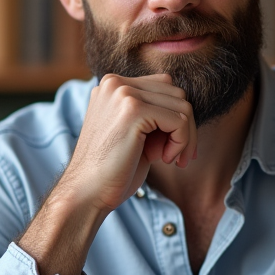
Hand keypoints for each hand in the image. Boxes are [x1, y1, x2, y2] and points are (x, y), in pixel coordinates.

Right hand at [58, 73, 196, 216]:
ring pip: (182, 106)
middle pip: (176, 93)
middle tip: (179, 156)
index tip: (175, 146)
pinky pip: (179, 120)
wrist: (87, 192)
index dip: (176, 117)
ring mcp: (123, 93)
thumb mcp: (135, 134)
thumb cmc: (113, 170)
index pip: (163, 86)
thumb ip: (155, 116)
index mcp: (112, 85)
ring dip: (186, 137)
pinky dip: (182, 142)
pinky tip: (165, 159)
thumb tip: (187, 112)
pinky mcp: (133, 110)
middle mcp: (115, 83)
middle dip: (186, 127)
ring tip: (170, 159)